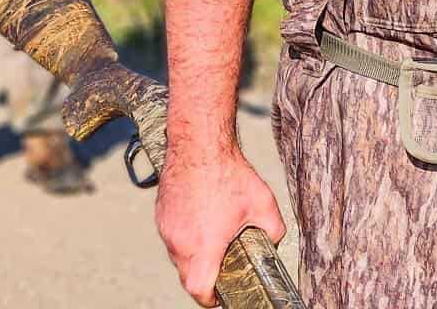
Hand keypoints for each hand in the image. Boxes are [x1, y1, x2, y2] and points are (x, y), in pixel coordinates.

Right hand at [156, 148, 285, 306]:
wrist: (198, 143)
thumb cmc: (228, 171)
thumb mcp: (264, 203)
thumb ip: (274, 231)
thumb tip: (275, 242)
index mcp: (203, 246)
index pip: (199, 289)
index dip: (210, 298)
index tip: (220, 294)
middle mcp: (180, 241)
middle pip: (189, 275)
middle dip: (205, 274)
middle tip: (222, 261)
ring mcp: (167, 228)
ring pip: (179, 255)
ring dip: (194, 252)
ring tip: (212, 234)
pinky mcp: (161, 214)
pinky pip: (173, 235)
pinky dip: (186, 234)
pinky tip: (201, 217)